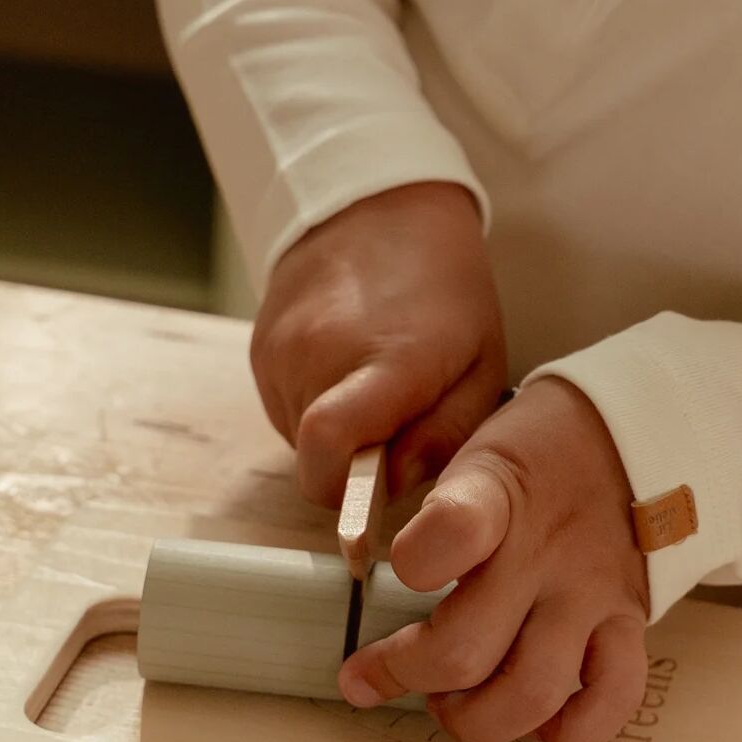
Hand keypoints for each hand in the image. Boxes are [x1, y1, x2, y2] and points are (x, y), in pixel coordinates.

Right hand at [251, 182, 508, 506]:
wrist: (378, 209)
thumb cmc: (445, 290)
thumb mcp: (482, 363)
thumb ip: (446, 436)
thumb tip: (395, 487)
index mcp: (390, 360)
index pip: (332, 446)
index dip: (342, 502)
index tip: (360, 532)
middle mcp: (322, 355)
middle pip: (318, 463)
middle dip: (353, 470)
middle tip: (393, 432)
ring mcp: (282, 351)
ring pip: (300, 441)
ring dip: (335, 437)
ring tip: (370, 388)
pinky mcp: (260, 350)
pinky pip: (286, 410)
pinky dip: (314, 409)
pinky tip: (343, 371)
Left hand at [338, 378, 650, 741]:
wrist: (630, 437)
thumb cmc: (529, 454)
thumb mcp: (467, 449)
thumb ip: (422, 508)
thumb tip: (356, 568)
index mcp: (497, 492)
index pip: (453, 529)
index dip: (413, 563)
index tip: (384, 575)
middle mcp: (544, 551)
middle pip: (464, 650)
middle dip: (403, 675)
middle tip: (377, 672)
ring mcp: (590, 593)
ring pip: (529, 693)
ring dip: (473, 717)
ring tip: (448, 702)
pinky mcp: (628, 622)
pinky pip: (611, 700)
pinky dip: (569, 728)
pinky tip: (535, 717)